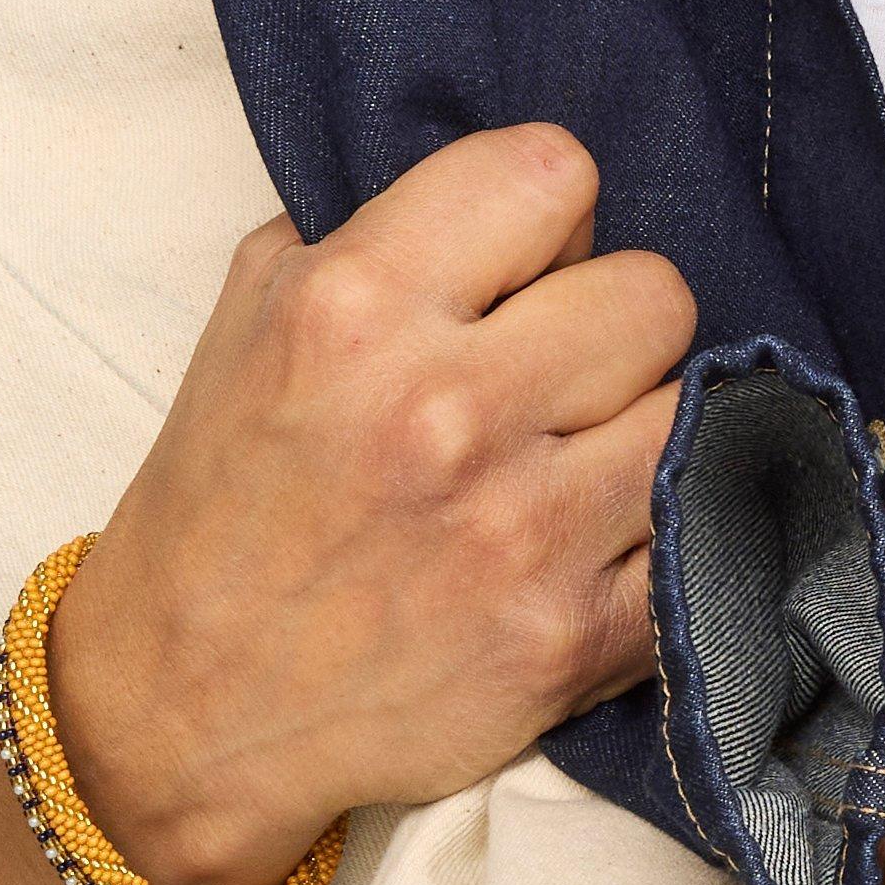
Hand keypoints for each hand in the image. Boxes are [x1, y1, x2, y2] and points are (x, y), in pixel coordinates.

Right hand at [46, 124, 696, 884]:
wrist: (185, 711)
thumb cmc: (222, 506)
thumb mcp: (251, 323)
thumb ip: (376, 235)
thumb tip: (515, 209)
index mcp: (355, 308)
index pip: (555, 173)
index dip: (547, 219)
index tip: (520, 266)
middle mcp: (446, 410)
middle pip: (656, 293)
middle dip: (610, 324)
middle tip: (555, 372)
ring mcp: (520, 531)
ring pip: (696, 410)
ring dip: (641, 429)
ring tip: (574, 457)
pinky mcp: (571, 638)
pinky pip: (700, 538)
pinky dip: (665, 536)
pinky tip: (602, 539)